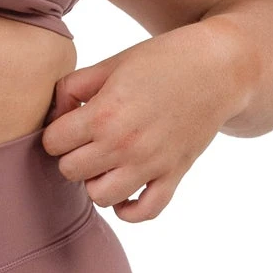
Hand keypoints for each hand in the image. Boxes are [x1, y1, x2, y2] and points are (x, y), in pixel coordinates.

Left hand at [39, 25, 244, 220]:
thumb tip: (54, 117)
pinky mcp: (175, 175)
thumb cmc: (161, 60)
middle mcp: (125, 145)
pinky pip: (145, 212)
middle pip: (70, 171)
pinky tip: (125, 191)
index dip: (57, 132)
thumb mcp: (110, 64)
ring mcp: (152, 164)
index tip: (71, 122)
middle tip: (87, 139)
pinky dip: (130, 209)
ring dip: (96, 182)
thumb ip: (72, 88)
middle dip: (72, 155)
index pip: (52, 143)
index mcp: (104, 114)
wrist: (219, 68)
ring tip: (105, 162)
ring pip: (100, 197)